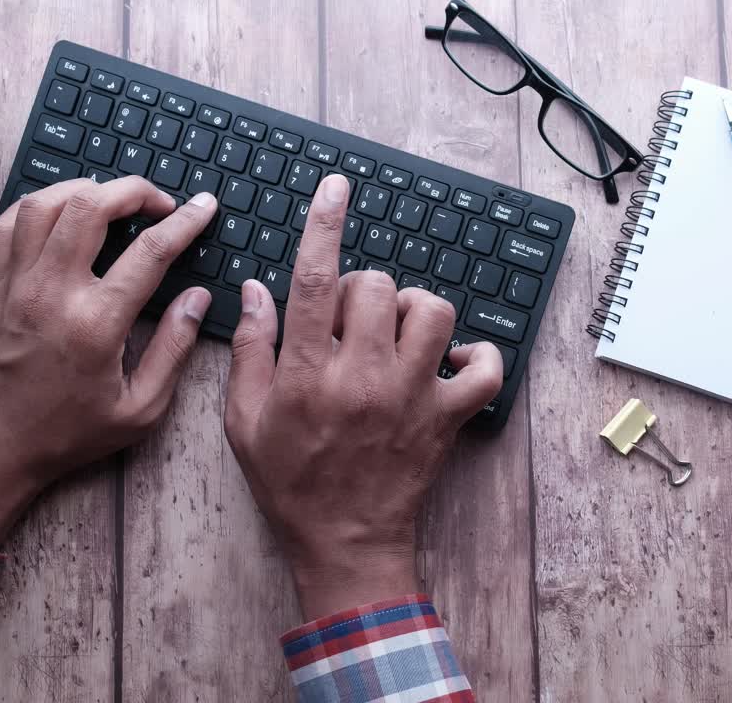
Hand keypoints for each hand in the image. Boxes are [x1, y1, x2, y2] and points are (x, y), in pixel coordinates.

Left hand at [0, 176, 217, 545]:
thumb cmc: (67, 435)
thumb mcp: (140, 409)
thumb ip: (174, 348)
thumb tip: (197, 298)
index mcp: (96, 323)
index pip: (150, 251)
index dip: (185, 221)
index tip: (204, 207)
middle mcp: (52, 292)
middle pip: (92, 205)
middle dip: (134, 190)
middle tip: (159, 201)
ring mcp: (16, 283)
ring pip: (47, 203)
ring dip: (86, 190)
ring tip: (113, 201)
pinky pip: (10, 222)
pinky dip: (40, 205)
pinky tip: (63, 214)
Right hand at [223, 174, 503, 619]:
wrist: (344, 543)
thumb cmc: (289, 483)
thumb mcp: (244, 421)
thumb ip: (252, 350)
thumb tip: (258, 288)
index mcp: (309, 374)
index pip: (318, 281)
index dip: (325, 224)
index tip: (336, 188)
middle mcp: (365, 377)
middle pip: (379, 287)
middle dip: (362, 288)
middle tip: (349, 319)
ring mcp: (413, 396)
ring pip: (434, 312)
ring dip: (414, 309)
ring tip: (396, 332)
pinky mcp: (448, 418)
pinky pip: (487, 369)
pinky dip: (479, 354)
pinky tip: (451, 359)